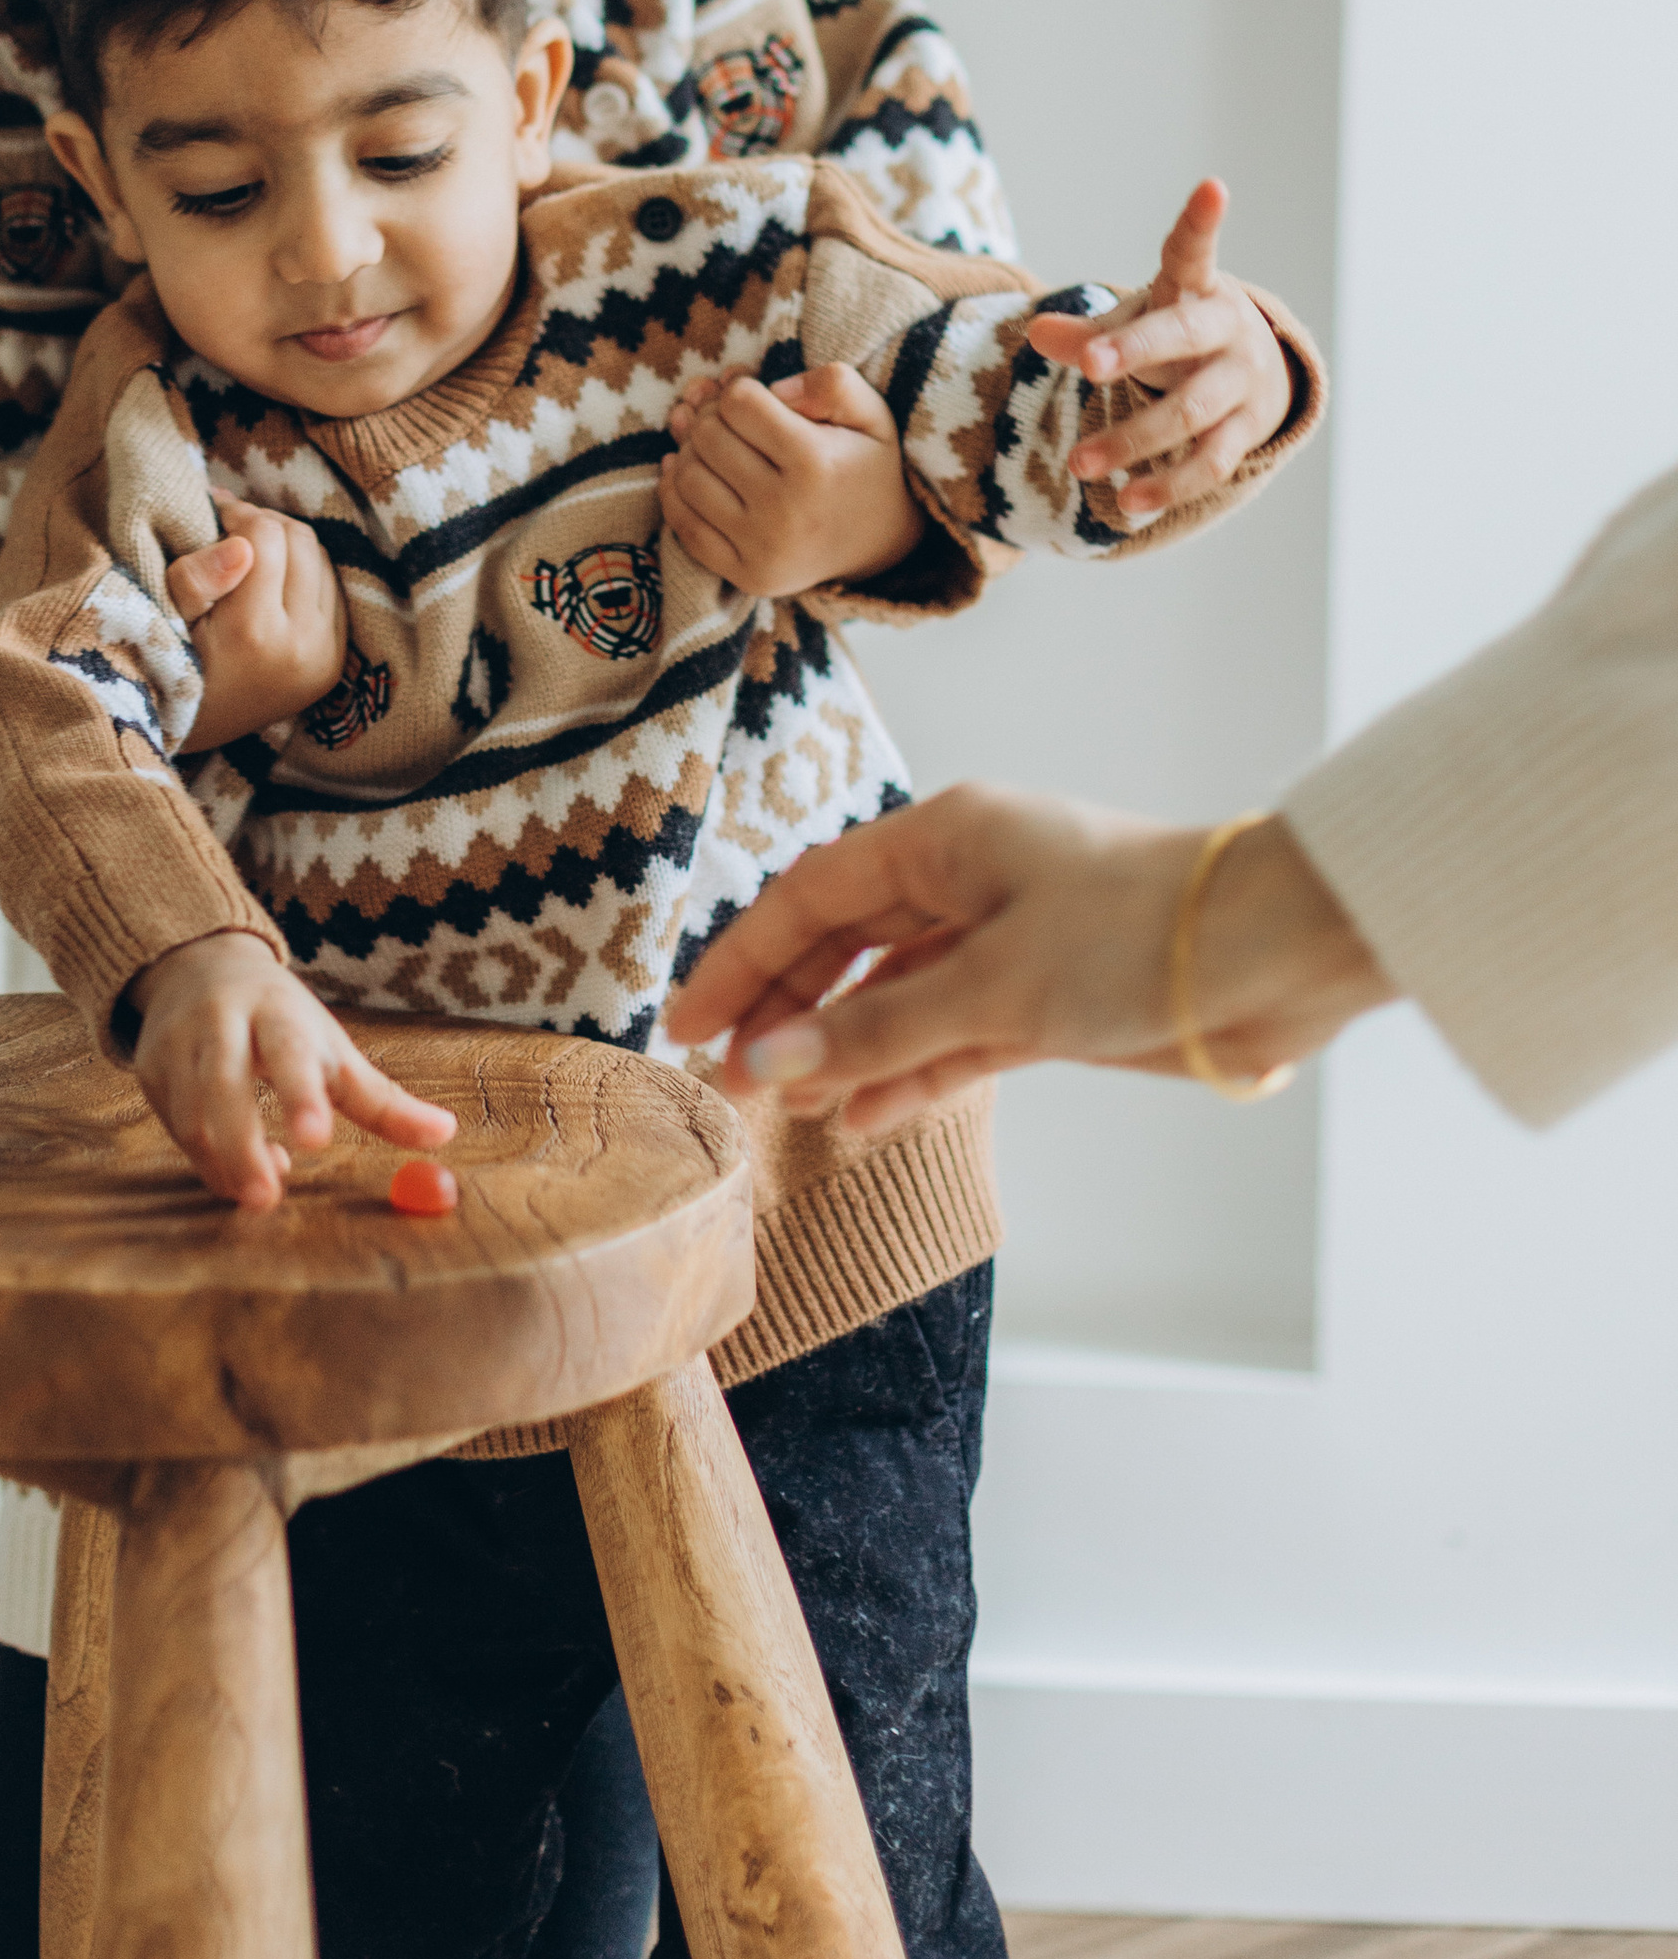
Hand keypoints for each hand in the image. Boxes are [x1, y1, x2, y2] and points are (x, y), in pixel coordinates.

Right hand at [129, 931, 457, 1208]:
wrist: (199, 968)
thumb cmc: (282, 1021)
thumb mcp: (332, 1047)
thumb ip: (383, 1098)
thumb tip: (446, 1134)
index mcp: (277, 1010)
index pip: (288, 1050)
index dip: (300, 1095)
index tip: (317, 1140)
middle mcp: (221, 1021)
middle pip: (223, 1085)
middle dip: (243, 1146)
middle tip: (268, 1198)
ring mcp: (178, 1044)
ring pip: (192, 1116)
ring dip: (227, 1163)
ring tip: (267, 1184)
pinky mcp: (149, 1071)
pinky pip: (175, 1131)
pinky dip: (208, 1163)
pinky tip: (237, 1169)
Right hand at [168, 497, 346, 751]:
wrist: (195, 728)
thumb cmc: (169, 665)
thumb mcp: (166, 619)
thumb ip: (197, 578)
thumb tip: (241, 543)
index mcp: (255, 631)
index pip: (267, 535)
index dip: (239, 514)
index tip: (214, 516)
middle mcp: (301, 643)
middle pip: (302, 541)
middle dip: (267, 524)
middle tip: (232, 529)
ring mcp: (325, 655)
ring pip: (322, 561)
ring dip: (288, 547)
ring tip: (250, 554)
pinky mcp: (335, 662)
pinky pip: (332, 591)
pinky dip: (305, 575)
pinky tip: (273, 582)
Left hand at [660, 365, 922, 594]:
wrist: (881, 542)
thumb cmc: (866, 465)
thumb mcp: (872, 413)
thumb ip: (834, 384)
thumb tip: (775, 390)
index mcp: (815, 464)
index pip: (738, 403)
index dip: (739, 388)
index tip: (753, 396)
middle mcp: (785, 510)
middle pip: (707, 437)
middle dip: (711, 416)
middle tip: (729, 419)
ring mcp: (762, 549)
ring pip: (688, 478)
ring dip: (690, 451)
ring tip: (713, 445)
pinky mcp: (746, 575)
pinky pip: (683, 526)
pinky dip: (674, 492)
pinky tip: (689, 471)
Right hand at [662, 782, 1391, 1132]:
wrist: (1273, 956)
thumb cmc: (1137, 935)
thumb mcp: (995, 986)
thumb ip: (877, 1029)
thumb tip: (770, 1064)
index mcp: (946, 838)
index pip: (810, 896)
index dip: (743, 959)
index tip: (686, 1023)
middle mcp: (969, 881)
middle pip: (846, 944)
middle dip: (786, 1013)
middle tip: (729, 1080)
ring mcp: (1008, 942)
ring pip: (897, 996)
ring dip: (844, 1052)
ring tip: (789, 1112)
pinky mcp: (1048, 1000)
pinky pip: (952, 1035)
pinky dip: (910, 1074)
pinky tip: (864, 1120)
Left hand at [1025, 178, 1290, 521]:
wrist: (1255, 372)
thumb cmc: (1176, 333)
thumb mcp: (1135, 322)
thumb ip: (1088, 333)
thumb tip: (1036, 333)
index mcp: (1196, 288)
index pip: (1194, 250)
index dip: (1202, 221)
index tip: (1214, 187)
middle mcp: (1226, 329)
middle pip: (1182, 337)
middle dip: (1135, 351)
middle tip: (1089, 365)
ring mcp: (1242, 381)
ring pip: (1190, 413)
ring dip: (1132, 439)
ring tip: (1078, 465)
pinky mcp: (1249, 430)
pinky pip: (1209, 463)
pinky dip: (1167, 485)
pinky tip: (1127, 504)